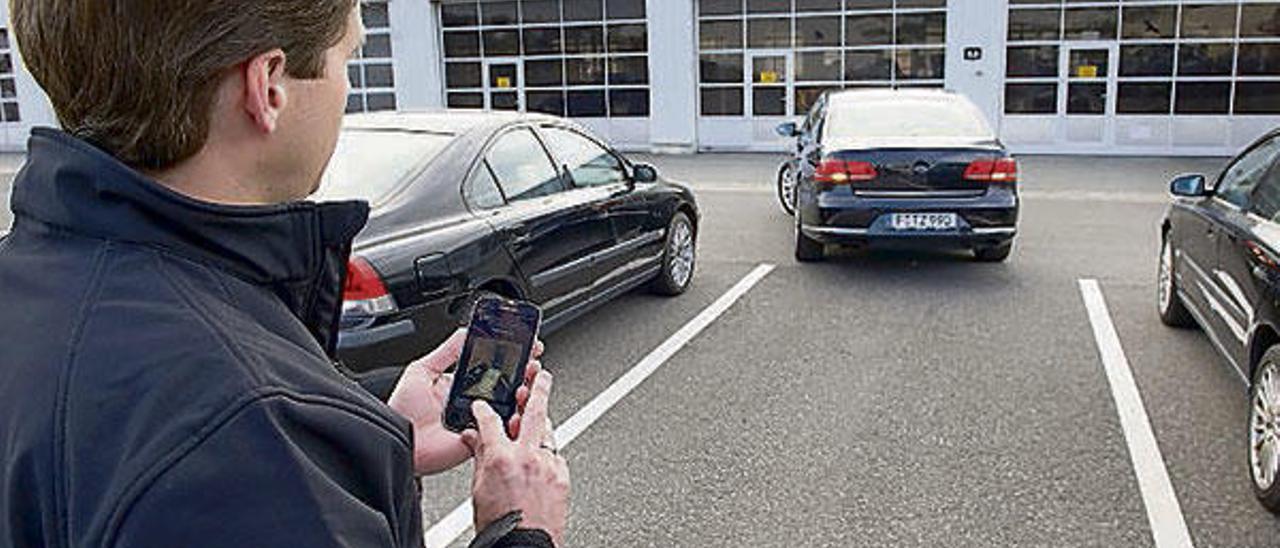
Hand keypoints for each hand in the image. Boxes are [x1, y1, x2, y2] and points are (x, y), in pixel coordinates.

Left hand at [387, 329, 543, 475]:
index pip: (492, 367)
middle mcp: (473, 401)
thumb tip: (466, 331)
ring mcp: (479, 420)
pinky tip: (520, 408)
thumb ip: (446, 352)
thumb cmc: (402, 410)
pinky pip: (503, 431)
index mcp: (462, 384)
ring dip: (523, 394)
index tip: (526, 345)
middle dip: (524, 372)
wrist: (397, 440)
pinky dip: (515, 421)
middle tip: (533, 361)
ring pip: (510, 407)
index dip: (511, 356)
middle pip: (507, 385)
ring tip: (528, 381)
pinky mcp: (481, 439)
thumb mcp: (422, 370)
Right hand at [461, 371, 569, 546]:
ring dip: (540, 424)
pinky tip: (538, 456)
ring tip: (533, 417)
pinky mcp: (563, 476)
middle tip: (540, 373)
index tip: (481, 404)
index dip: (483, 408)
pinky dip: (546, 452)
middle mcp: (528, 457)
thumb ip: (479, 457)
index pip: (490, 420)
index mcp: (501, 459)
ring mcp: (549, 466)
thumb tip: (474, 439)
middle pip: (534, 411)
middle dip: (538, 387)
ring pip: (548, 432)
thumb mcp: (478, 490)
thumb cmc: (500, 526)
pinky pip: (555, 455)